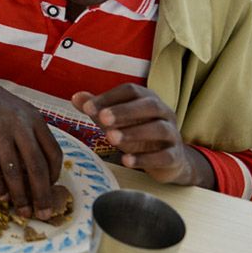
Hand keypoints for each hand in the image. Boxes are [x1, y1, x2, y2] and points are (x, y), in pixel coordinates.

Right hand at [0, 63, 62, 219]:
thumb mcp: (18, 112)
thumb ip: (30, 136)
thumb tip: (37, 171)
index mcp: (34, 118)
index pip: (54, 153)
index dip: (55, 177)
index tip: (51, 190)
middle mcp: (20, 124)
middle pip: (37, 166)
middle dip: (42, 194)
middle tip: (43, 213)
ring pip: (14, 171)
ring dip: (19, 195)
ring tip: (21, 211)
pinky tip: (0, 196)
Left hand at [72, 84, 212, 186]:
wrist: (168, 160)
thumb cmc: (137, 133)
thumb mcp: (117, 121)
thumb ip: (98, 109)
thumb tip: (76, 97)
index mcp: (147, 98)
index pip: (130, 91)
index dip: (108, 97)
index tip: (87, 108)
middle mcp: (164, 112)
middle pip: (149, 105)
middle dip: (124, 111)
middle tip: (102, 119)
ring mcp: (172, 134)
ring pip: (159, 129)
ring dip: (134, 132)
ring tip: (110, 138)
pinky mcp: (175, 156)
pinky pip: (164, 156)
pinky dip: (145, 159)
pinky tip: (126, 161)